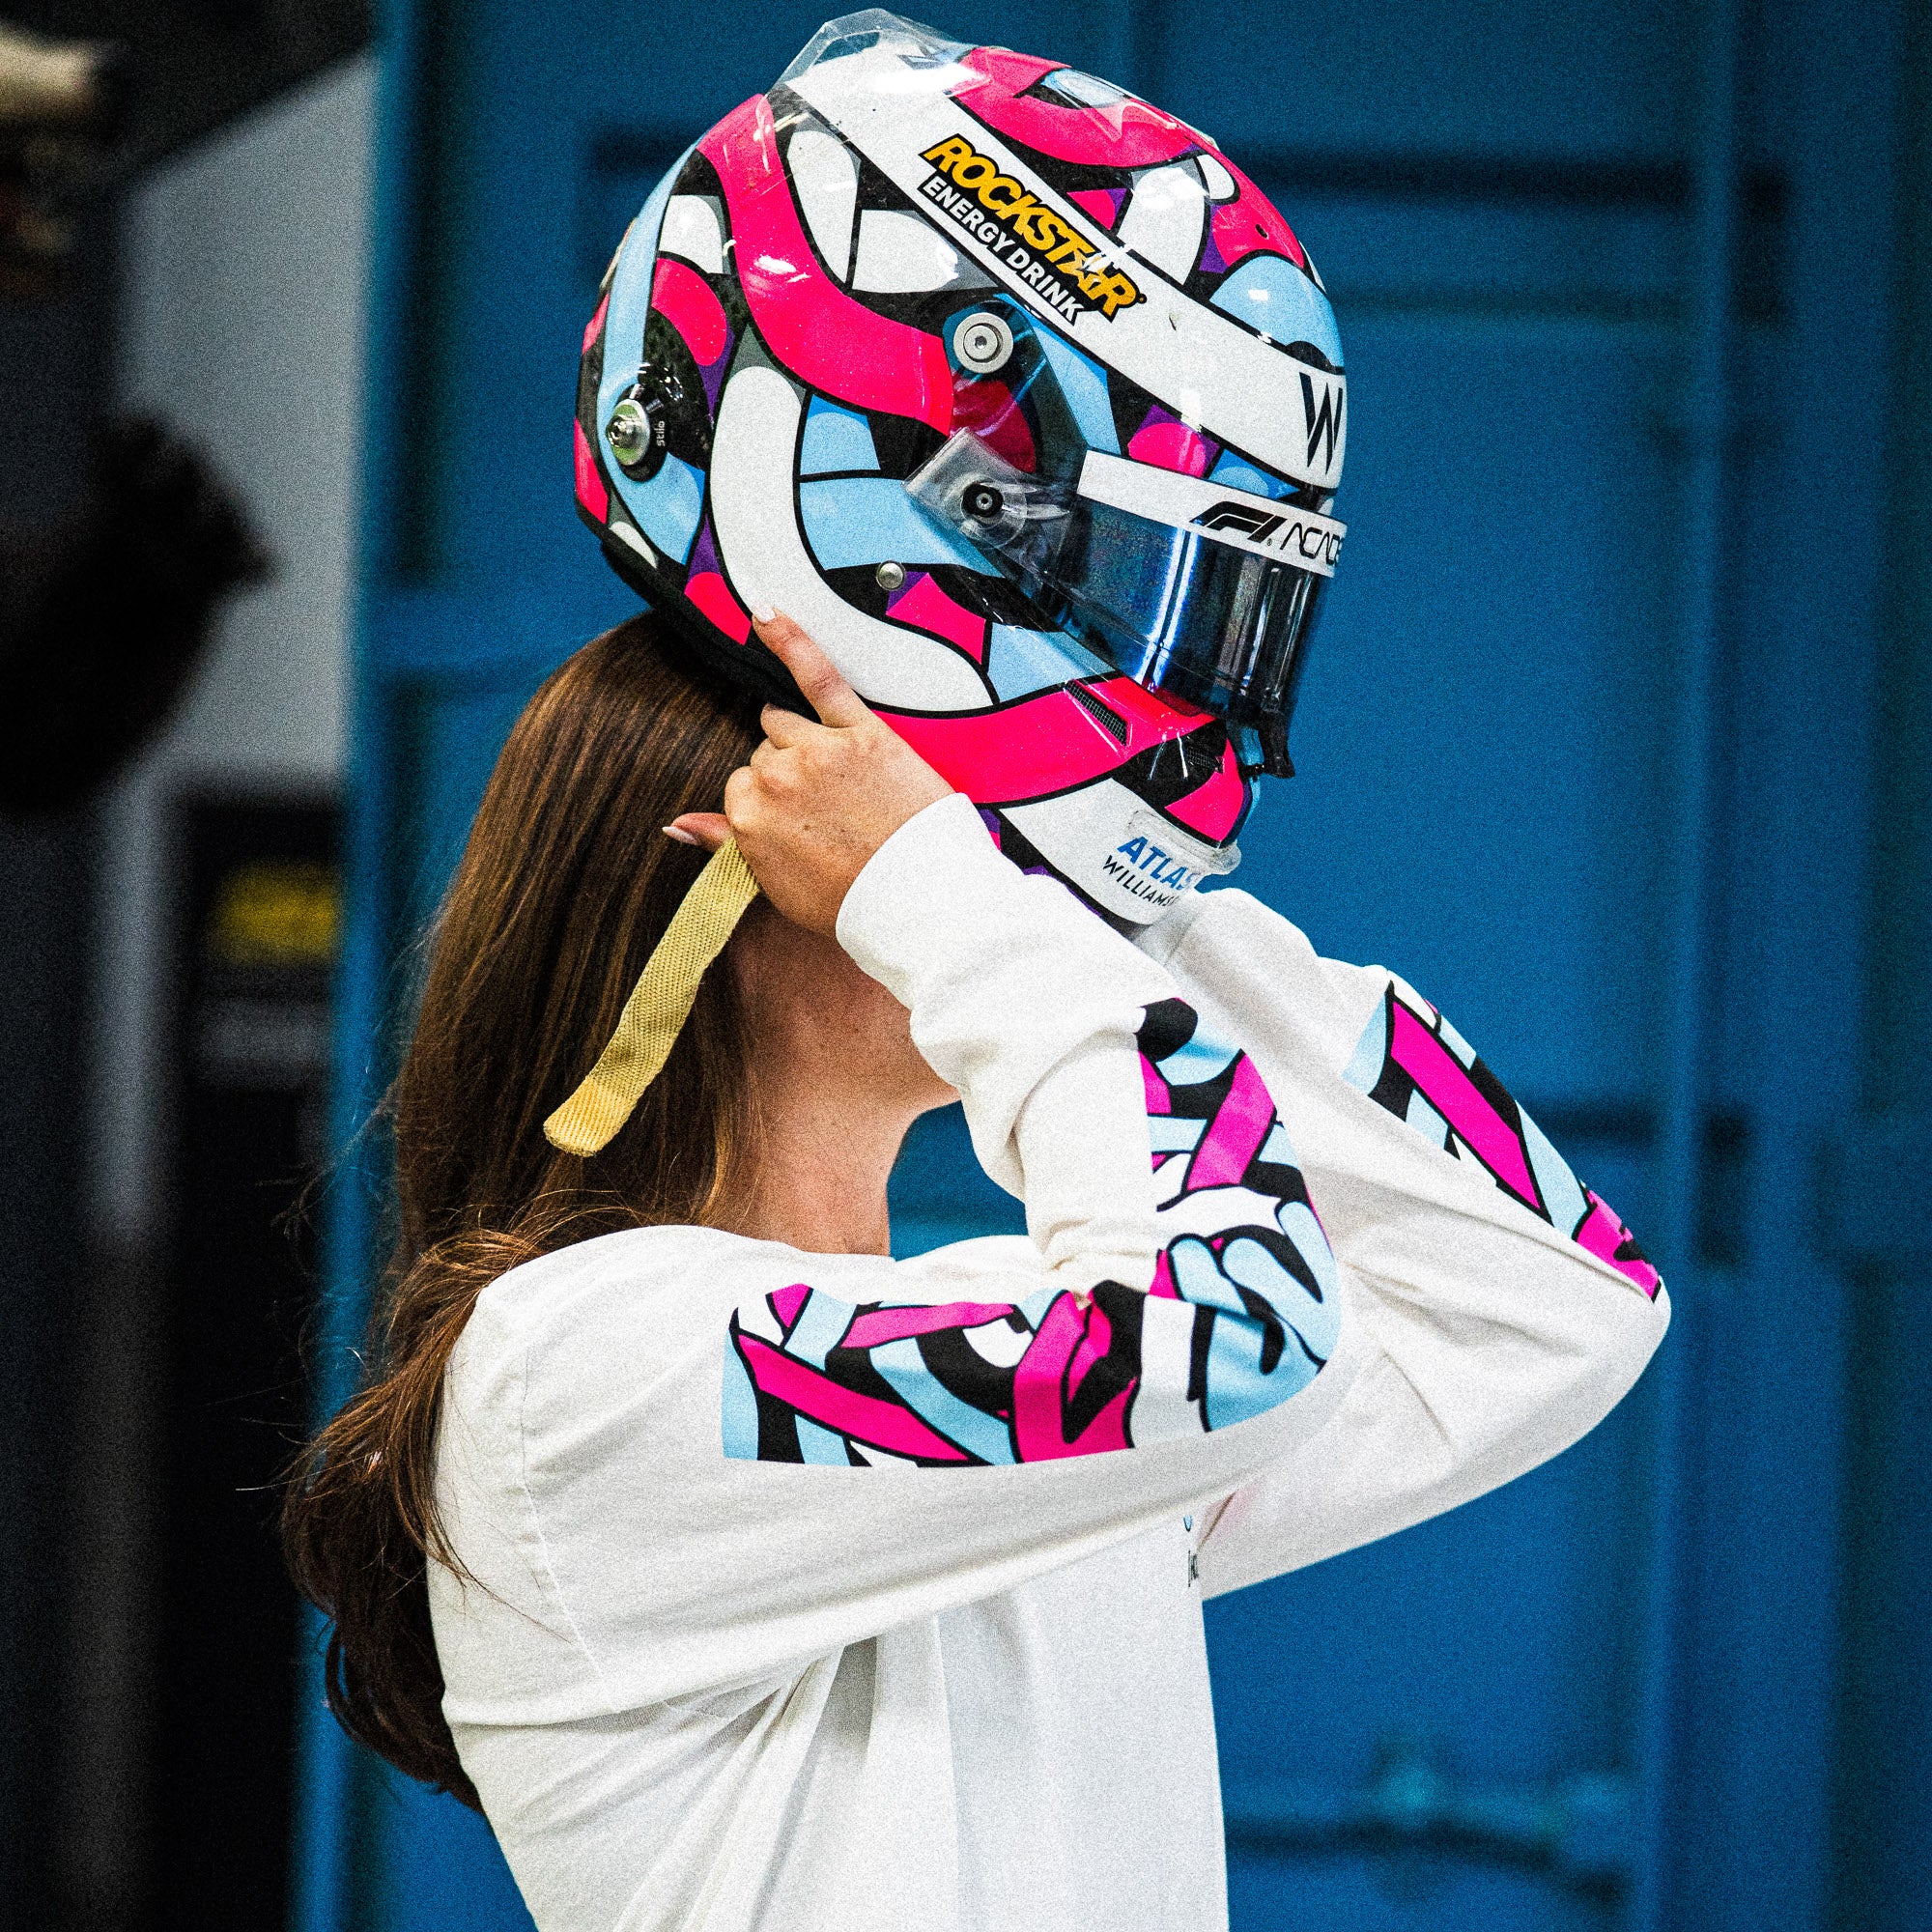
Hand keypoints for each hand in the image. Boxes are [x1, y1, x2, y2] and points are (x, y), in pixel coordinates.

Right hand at [669, 610, 953, 936]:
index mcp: (747, 817)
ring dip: (805, 740)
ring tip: (843, 779)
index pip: (743, 786)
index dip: (773, 805)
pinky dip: (791, 641)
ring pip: (786, 722)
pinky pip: (818, 675)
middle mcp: (775, 778)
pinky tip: (765, 614)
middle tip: (832, 812)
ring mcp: (817, 751)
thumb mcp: (775, 884)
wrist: (917, 903)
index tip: (801, 825)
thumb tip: (675, 825)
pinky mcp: (861, 732)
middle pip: (765, 754)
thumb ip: (722, 844)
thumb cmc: (851, 902)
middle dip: (790, 775)